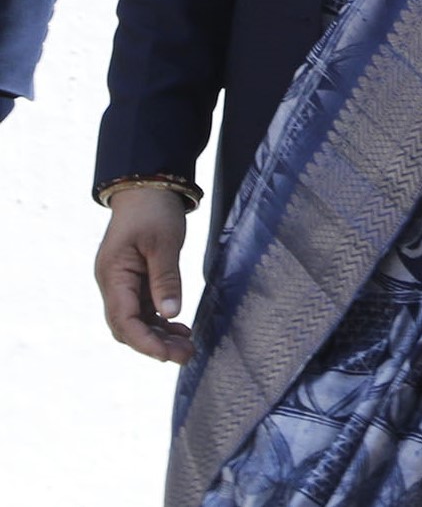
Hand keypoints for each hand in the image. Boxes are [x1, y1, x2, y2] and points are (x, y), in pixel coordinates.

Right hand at [95, 189, 193, 363]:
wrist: (147, 188)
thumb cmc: (154, 212)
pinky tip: (180, 328)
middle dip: (153, 345)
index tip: (166, 355)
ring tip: (187, 347)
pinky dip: (160, 321)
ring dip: (159, 336)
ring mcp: (122, 284)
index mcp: (113, 276)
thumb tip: (170, 313)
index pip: (123, 320)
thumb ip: (166, 278)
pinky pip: (143, 309)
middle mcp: (113, 284)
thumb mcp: (164, 243)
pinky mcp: (135, 281)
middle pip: (127, 326)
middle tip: (185, 355)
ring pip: (136, 321)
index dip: (144, 341)